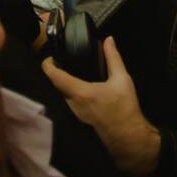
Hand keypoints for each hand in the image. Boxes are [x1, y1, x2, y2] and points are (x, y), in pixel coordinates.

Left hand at [43, 37, 160, 176]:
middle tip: (61, 62)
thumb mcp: (122, 79)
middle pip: (56, 86)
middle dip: (55, 74)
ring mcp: (73, 114)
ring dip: (62, 85)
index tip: (49, 57)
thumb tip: (109, 39)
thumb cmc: (124, 108)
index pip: (55, 77)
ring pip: (61, 96)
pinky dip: (68, 94)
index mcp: (80, 93)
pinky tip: (78, 89)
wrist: (128, 137)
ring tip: (69, 73)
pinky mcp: (78, 120)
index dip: (48, 65)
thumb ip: (114, 58)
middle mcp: (72, 104)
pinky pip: (67, 103)